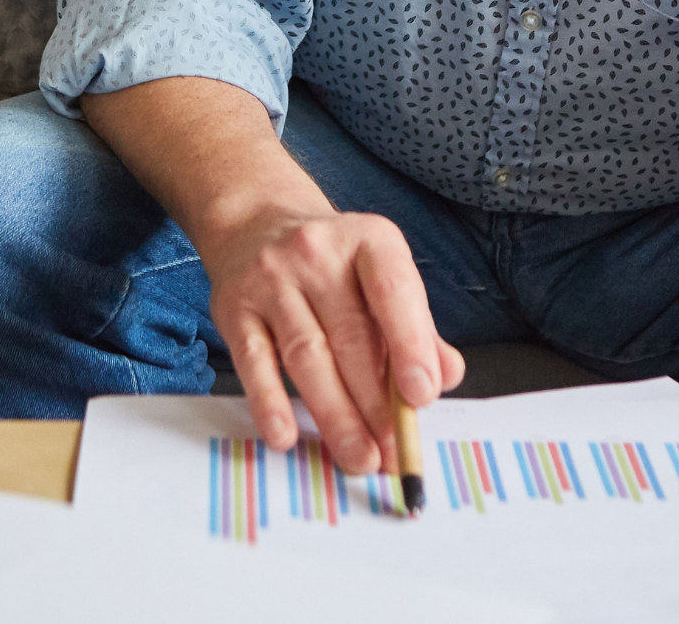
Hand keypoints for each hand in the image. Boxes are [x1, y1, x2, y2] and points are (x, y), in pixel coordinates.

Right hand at [197, 203, 464, 475]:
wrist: (257, 222)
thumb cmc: (334, 264)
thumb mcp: (381, 276)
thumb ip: (417, 326)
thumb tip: (444, 376)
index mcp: (368, 241)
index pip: (392, 290)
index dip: (409, 344)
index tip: (421, 398)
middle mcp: (317, 253)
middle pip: (349, 337)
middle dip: (376, 403)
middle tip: (393, 451)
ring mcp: (271, 279)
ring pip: (307, 355)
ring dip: (335, 414)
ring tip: (359, 456)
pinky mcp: (234, 308)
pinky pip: (254, 361)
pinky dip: (270, 403)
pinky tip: (285, 436)